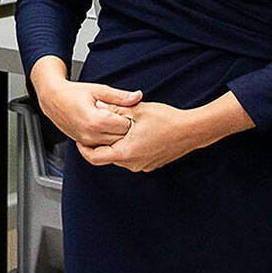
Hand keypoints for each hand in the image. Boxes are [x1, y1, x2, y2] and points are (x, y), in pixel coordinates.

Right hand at [29, 57, 141, 147]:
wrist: (53, 99)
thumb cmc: (74, 93)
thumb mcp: (99, 90)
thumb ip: (119, 96)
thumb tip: (137, 96)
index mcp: (96, 120)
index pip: (125, 126)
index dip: (132, 118)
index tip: (132, 111)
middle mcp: (91, 134)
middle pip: (120, 138)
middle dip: (127, 129)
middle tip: (128, 117)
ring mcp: (86, 141)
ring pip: (113, 145)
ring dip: (118, 136)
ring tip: (117, 122)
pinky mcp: (83, 144)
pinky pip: (103, 147)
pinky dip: (109, 140)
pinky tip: (109, 129)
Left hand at [77, 100, 204, 171]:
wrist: (191, 131)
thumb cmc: (166, 120)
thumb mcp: (137, 110)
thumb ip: (115, 109)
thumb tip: (98, 106)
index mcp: (125, 152)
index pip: (95, 158)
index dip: (84, 149)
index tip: (79, 140)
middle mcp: (132, 164)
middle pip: (108, 157)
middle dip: (102, 143)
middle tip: (98, 129)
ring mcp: (143, 166)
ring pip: (121, 157)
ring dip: (117, 144)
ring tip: (118, 128)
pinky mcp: (151, 164)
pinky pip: (133, 157)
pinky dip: (129, 147)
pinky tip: (135, 132)